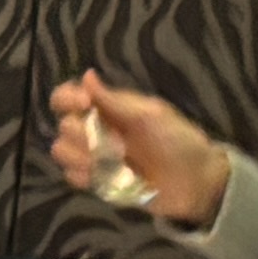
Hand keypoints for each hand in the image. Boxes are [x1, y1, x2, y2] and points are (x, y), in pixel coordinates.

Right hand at [47, 70, 231, 231]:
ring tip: (109, 163)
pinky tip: (103, 178)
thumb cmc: (178, 141)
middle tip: (117, 145)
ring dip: (80, 156)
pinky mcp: (99, 182)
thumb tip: (86, 75)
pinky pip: (72, 177)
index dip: (67, 99)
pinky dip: (82, 176)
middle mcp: (97, 129)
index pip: (68, 97)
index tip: (85, 105)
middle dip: (83, 133)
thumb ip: (115, 100)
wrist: (195, 183)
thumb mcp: (151, 116)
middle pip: (64, 126)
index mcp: (109, 108)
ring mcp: (96, 157)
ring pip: (62, 151)